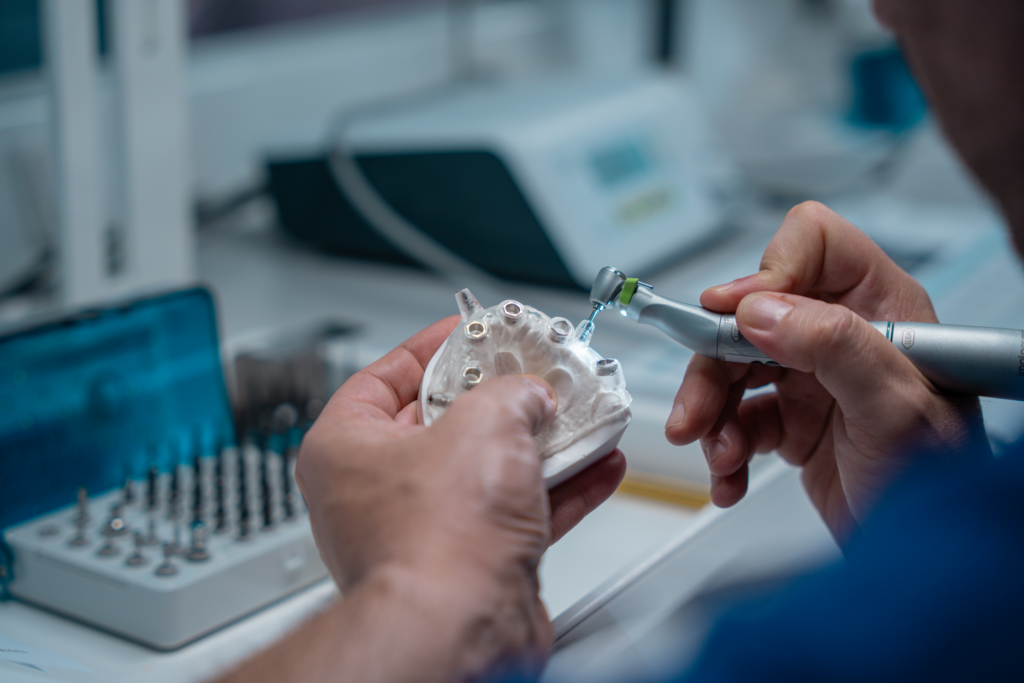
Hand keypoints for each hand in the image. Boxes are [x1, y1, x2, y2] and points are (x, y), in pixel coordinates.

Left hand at [295, 316, 625, 680]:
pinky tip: (595, 464)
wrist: (461, 631)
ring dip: (541, 443)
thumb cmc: (436, 542)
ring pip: (487, 469)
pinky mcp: (469, 562)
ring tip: (578, 415)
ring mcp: (424, 529)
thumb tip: (530, 393)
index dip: (433, 348)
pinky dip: (558, 488)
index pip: (382, 376)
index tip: (469, 333)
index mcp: (345, 448)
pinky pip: (516, 511)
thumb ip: (511, 392)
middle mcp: (375, 491)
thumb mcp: (484, 423)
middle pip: (444, 422)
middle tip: (532, 374)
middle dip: (500, 398)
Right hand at [665, 202, 989, 542]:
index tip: (733, 316)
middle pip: (751, 316)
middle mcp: (841, 335)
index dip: (768, 271)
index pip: (814, 245)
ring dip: (711, 413)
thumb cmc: (938, 483)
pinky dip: (722, 448)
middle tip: (697, 409)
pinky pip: (735, 419)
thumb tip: (759, 310)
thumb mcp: (894, 406)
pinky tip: (730, 476)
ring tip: (719, 455)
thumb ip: (832, 345)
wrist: (921, 563)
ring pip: (732, 368)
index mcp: (881, 308)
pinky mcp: (791, 422)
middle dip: (714, 364)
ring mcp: (813, 379)